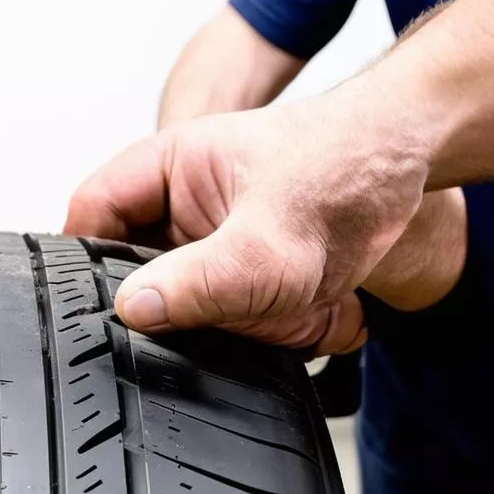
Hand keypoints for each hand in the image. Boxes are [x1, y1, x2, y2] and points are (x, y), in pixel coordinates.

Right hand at [65, 86, 446, 351]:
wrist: (409, 169)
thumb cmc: (346, 166)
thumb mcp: (268, 240)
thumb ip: (199, 282)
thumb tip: (134, 311)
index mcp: (163, 171)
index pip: (89, 215)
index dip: (84, 265)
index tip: (106, 310)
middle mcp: (177, 206)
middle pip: (135, 274)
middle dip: (183, 305)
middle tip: (232, 305)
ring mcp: (208, 241)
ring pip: (186, 306)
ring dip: (236, 319)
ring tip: (288, 300)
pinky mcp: (239, 272)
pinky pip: (228, 318)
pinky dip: (264, 326)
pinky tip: (301, 311)